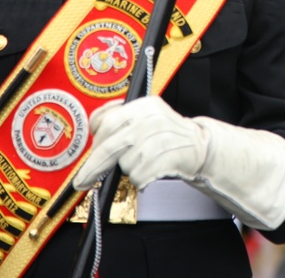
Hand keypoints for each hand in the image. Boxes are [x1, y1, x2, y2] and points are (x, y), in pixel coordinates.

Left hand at [73, 96, 207, 190]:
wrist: (200, 145)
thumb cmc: (168, 134)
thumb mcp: (147, 117)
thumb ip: (123, 122)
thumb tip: (94, 140)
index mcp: (143, 105)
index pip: (106, 120)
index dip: (93, 141)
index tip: (87, 156)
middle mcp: (149, 118)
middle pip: (109, 146)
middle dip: (93, 167)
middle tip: (83, 180)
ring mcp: (158, 138)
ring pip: (124, 163)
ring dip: (129, 170)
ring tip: (145, 162)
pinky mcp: (165, 157)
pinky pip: (137, 176)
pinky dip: (140, 180)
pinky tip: (150, 171)